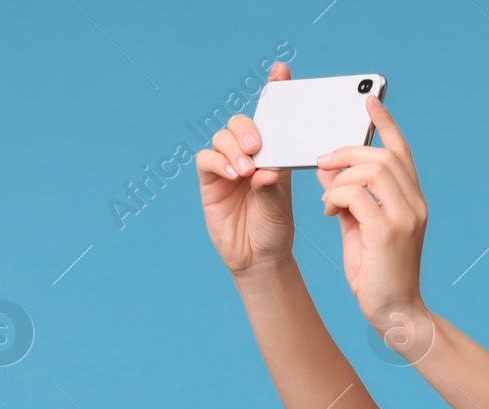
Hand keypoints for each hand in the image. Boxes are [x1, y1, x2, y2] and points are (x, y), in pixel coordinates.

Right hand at [196, 62, 295, 276]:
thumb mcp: (282, 202)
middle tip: (259, 148)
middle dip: (248, 129)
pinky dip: (218, 162)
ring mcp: (228, 166)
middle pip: (241, 123)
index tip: (281, 72)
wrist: (259, 256)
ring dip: (234, 149)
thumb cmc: (275, 227)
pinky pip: (207, 159)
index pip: (272, 117)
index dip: (275, 90)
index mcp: (274, 153)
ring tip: (247, 171)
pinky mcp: (210, 180)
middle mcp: (250, 155)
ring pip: (223, 138)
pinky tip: (232, 174)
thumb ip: (274, 182)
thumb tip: (265, 167)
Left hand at [316, 94, 428, 330]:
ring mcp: (405, 217)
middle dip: (347, 152)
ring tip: (327, 196)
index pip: (401, 152)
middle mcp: (415, 205)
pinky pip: (357, 195)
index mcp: (412, 201)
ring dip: (341, 176)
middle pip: (383, 156)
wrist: (395, 312)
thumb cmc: (378, 274)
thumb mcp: (359, 229)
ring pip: (371, 170)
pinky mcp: (389, 232)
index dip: (385, 124)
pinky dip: (336, 197)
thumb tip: (328, 170)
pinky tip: (329, 212)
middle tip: (322, 163)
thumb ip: (347, 198)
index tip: (368, 102)